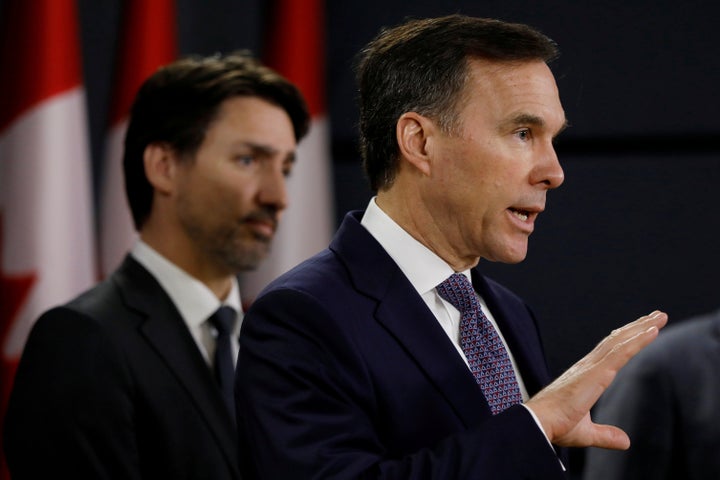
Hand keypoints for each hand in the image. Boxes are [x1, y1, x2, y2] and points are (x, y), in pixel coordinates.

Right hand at [525, 310, 666, 449]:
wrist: (539, 422)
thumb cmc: (554, 425)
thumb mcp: (586, 432)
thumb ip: (606, 434)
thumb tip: (625, 441)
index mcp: (585, 376)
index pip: (610, 352)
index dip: (626, 338)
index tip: (642, 328)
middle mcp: (588, 366)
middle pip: (617, 341)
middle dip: (637, 327)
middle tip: (657, 316)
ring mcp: (592, 367)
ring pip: (621, 342)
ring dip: (641, 328)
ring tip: (659, 317)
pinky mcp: (596, 373)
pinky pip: (621, 352)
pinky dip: (638, 340)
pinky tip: (652, 331)